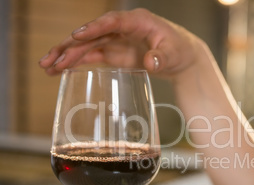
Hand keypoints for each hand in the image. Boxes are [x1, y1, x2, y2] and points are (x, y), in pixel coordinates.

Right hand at [38, 8, 202, 77]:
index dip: (94, 28)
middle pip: (92, 34)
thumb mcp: (174, 54)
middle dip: (70, 45)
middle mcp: (122, 28)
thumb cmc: (179, 50)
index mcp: (137, 21)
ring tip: (47, 67)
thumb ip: (161, 57)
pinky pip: (91, 56)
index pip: (112, 22)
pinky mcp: (113, 53)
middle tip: (51, 59)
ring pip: (87, 45)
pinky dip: (76, 62)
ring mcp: (116, 40)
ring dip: (67, 55)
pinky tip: (60, 70)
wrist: (181, 58)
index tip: (77, 36)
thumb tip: (149, 61)